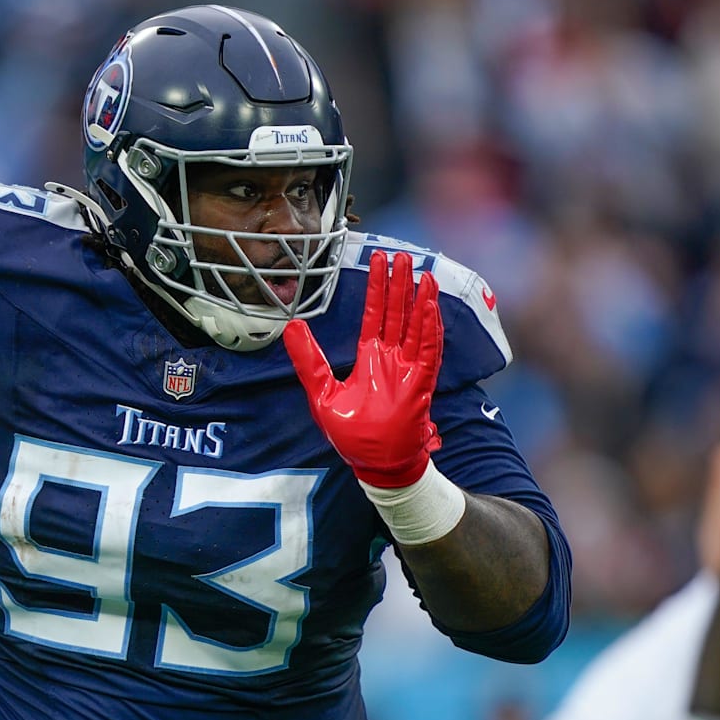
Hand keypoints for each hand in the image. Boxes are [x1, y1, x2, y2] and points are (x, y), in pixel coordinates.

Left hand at [284, 250, 442, 487]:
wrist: (374, 463)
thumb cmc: (351, 434)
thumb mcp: (321, 392)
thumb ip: (308, 359)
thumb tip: (290, 326)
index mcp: (368, 358)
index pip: (375, 315)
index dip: (376, 289)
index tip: (379, 262)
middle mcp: (390, 359)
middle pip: (396, 313)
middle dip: (399, 284)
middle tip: (403, 255)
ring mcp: (407, 369)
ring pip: (415, 326)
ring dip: (418, 299)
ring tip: (422, 273)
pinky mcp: (420, 382)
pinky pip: (428, 349)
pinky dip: (429, 327)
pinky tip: (429, 305)